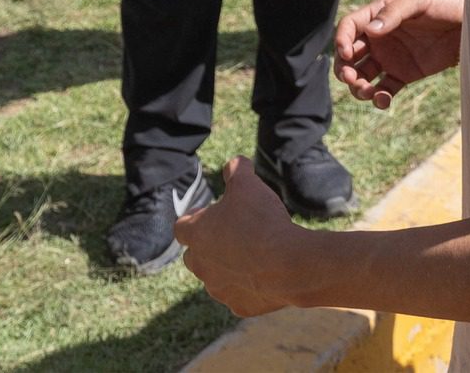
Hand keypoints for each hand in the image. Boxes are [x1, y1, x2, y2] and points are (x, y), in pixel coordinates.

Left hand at [176, 157, 302, 315]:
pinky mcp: (239, 306)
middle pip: (194, 255)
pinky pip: (239, 295)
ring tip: (252, 254)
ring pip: (216, 278)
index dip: (195, 219)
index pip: (182, 226)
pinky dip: (249, 287)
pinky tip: (266, 274)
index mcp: (197, 234)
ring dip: (228, 268)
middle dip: (208, 246)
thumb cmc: (261, 221)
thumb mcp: (248, 185)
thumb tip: (235, 163)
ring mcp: (219, 289)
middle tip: (231, 234)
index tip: (211, 213)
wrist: (288, 265)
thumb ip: (237, 171)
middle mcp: (201, 265)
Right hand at [336, 0, 464, 108]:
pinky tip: (383, 100)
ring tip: (368, 92)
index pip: (349, 27)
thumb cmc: (444, 2)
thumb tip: (370, 30)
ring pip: (362, 76)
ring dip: (358, 87)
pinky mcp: (404, 74)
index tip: (347, 53)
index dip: (341, 40)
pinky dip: (379, 98)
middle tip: (351, 78)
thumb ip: (394, 13)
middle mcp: (379, 37)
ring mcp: (390, 57)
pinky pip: (384, 89)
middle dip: (344, 69)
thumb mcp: (419, 0)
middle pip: (349, 56)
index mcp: (377, 15)